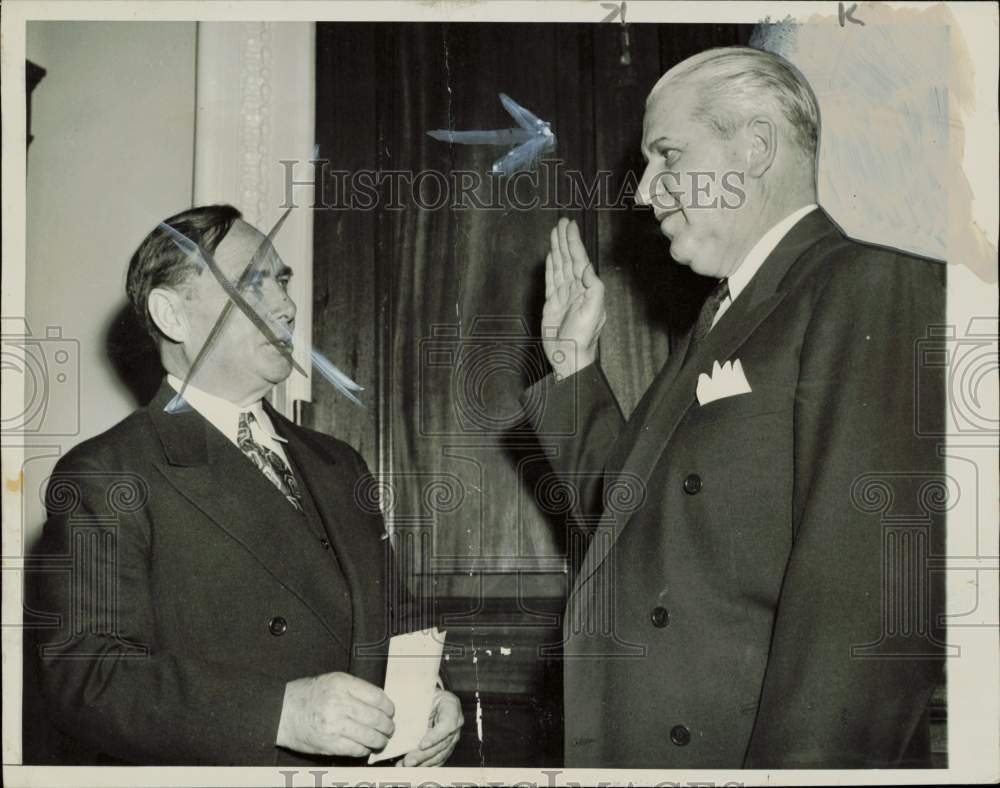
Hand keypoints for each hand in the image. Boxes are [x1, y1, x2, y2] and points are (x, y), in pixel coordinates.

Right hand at [276, 672, 394, 757]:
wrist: (282, 712)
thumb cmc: (308, 695)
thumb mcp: (333, 681)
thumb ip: (356, 689)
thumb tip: (381, 704)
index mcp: (342, 684)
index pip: (377, 697)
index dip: (389, 708)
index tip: (390, 712)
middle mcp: (339, 703)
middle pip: (376, 718)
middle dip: (387, 726)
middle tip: (389, 729)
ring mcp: (334, 724)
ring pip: (370, 736)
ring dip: (380, 741)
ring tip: (380, 741)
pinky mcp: (329, 743)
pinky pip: (356, 749)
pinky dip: (365, 750)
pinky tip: (365, 747)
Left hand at [396, 689, 462, 766]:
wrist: (435, 697)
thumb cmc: (429, 693)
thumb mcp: (425, 692)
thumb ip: (417, 702)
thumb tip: (400, 712)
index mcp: (451, 706)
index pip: (447, 724)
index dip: (435, 737)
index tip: (422, 744)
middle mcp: (455, 723)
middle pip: (442, 744)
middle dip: (424, 755)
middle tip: (408, 761)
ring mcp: (452, 736)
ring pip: (440, 754)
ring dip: (423, 762)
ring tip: (407, 765)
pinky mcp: (447, 746)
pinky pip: (438, 758)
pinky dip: (426, 765)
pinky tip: (414, 767)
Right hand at [541, 217, 605, 379]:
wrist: (568, 355)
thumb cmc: (584, 337)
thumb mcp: (594, 311)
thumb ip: (594, 288)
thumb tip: (587, 269)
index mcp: (587, 288)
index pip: (580, 260)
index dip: (574, 242)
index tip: (569, 226)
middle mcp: (576, 288)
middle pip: (569, 259)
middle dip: (566, 240)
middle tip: (562, 222)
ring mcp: (563, 294)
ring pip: (560, 266)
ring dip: (558, 249)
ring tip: (555, 233)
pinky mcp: (552, 302)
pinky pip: (551, 279)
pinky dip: (551, 266)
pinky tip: (551, 255)